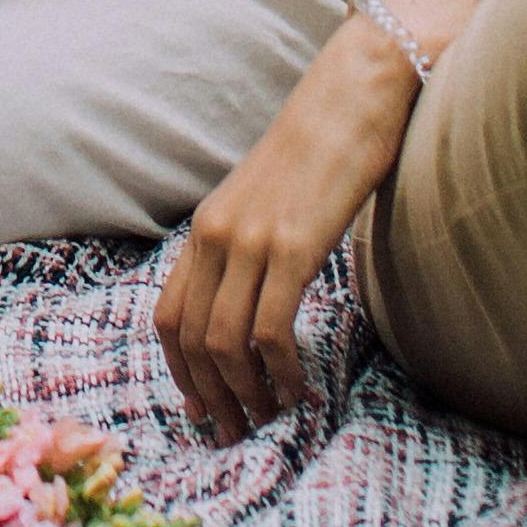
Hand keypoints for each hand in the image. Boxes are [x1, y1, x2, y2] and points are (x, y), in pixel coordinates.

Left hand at [153, 0, 470, 443]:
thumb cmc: (325, 147)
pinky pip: (268, 328)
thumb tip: (257, 302)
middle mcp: (216, 235)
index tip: (204, 409)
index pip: (169, 316)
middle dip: (210, 398)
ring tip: (268, 420)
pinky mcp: (293, 245)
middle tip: (235, 435)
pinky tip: (298, 388)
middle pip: (190, 339)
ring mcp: (251, 239)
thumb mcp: (270, 200)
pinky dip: (279, 370)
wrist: (357, 91)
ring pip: (224, 342)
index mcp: (206, 228)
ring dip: (245, 394)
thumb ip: (253, 246)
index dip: (180, 373)